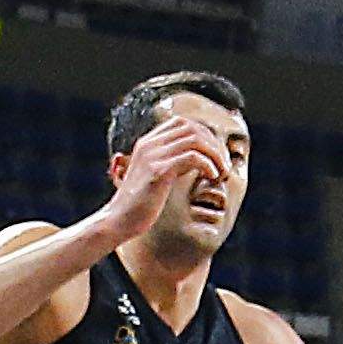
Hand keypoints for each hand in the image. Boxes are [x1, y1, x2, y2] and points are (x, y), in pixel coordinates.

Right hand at [102, 106, 231, 242]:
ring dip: (215, 155)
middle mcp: (149, 144)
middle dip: (213, 144)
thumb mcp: (156, 176)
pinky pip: (193, 157)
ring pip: (195, 140)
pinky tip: (212, 178)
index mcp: (147, 143)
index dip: (205, 135)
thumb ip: (172, 162)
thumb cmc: (139, 204)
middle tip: (223, 165)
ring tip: (221, 173)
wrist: (119, 220)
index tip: (215, 155)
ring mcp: (152, 156)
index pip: (182, 123)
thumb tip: (198, 158)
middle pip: (192, 128)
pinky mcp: (158, 171)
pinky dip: (208, 165)